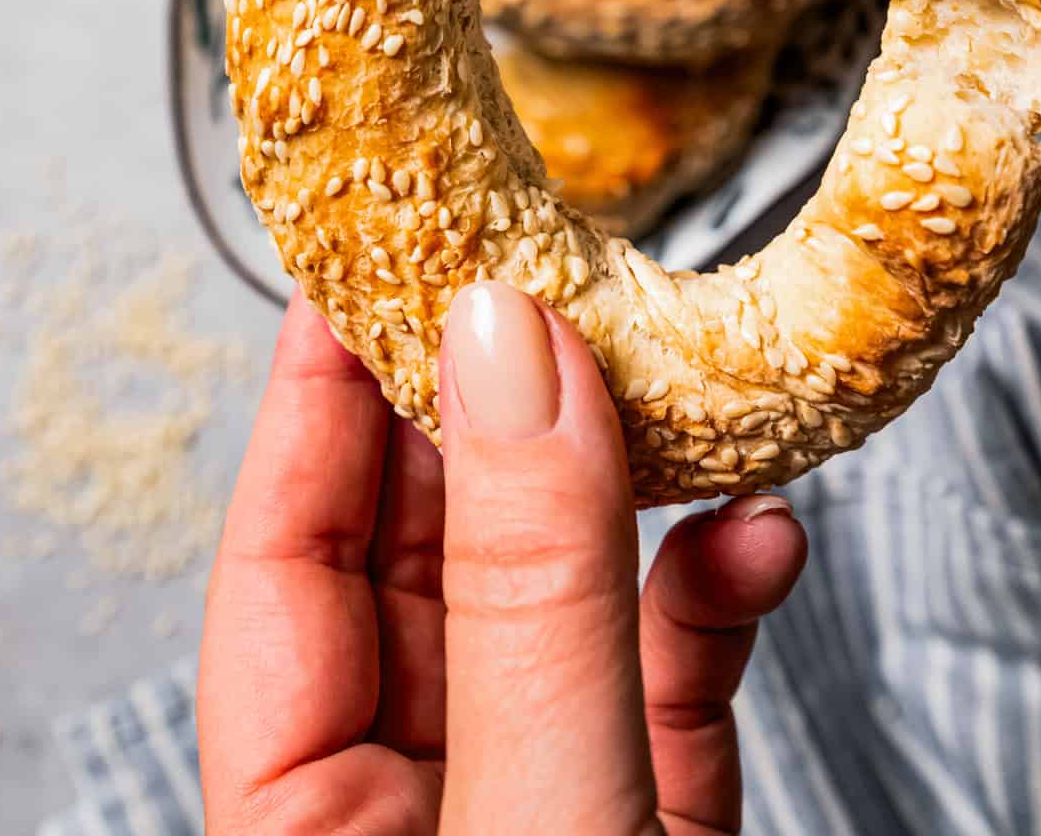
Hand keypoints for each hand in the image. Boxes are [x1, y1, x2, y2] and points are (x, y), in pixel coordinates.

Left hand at [199, 285, 805, 833]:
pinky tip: (756, 531)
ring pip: (559, 598)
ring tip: (660, 378)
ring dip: (629, 487)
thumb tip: (509, 354)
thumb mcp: (540, 813)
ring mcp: (540, 804)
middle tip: (533, 273)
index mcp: (306, 822)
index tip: (364, 260)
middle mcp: (414, 798)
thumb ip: (529, 592)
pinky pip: (672, 675)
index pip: (285, 557)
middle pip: (426, 552)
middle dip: (491, 408)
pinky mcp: (656, 821)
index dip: (320, 393)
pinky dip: (718, 593)